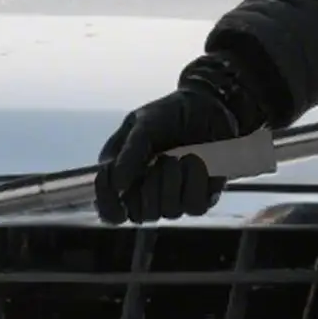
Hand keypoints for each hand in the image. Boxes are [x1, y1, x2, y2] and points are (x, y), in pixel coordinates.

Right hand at [94, 52, 271, 224]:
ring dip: (177, 180)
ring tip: (184, 155)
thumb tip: (117, 185)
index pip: (108, 208)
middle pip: (140, 215)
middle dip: (152, 186)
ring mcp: (173, 196)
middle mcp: (145, 190)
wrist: (209, 104)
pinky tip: (198, 162)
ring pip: (169, 212)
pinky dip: (198, 183)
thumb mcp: (145, 123)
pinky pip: (196, 208)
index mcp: (122, 173)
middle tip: (162, 157)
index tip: (120, 201)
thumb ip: (130, 152)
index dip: (110, 208)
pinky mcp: (199, 196)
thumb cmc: (170, 112)